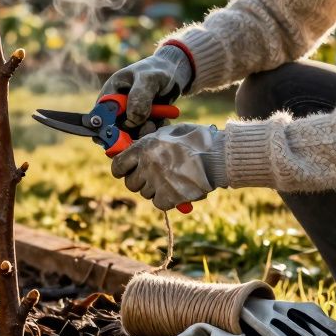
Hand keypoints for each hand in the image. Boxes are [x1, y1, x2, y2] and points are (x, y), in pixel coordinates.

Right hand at [100, 44, 193, 135]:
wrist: (174, 74)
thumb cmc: (157, 70)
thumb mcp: (149, 78)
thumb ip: (139, 97)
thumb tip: (131, 120)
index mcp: (110, 94)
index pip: (101, 116)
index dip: (109, 127)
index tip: (125, 131)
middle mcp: (116, 108)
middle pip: (115, 130)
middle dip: (133, 131)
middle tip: (149, 124)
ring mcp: (128, 117)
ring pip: (131, 135)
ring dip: (146, 130)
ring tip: (159, 119)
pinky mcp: (141, 123)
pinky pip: (144, 135)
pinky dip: (154, 130)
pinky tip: (163, 119)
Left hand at [110, 123, 224, 211]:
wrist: (218, 156)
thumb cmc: (196, 140)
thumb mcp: (169, 132)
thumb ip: (150, 141)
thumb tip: (136, 150)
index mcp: (144, 148)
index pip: (118, 166)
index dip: (121, 170)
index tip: (125, 171)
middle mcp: (147, 166)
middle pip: (131, 183)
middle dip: (139, 180)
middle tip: (152, 176)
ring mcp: (157, 183)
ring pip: (145, 193)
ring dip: (154, 189)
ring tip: (170, 179)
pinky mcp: (169, 197)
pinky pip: (158, 202)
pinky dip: (165, 199)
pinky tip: (176, 189)